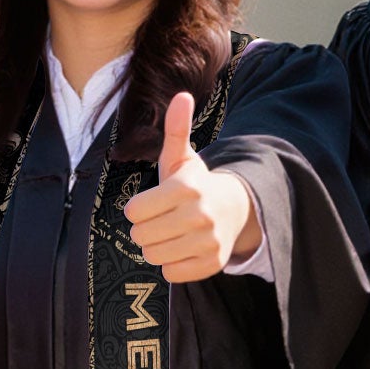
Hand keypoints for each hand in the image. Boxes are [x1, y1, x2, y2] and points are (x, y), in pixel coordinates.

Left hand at [122, 91, 258, 283]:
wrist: (234, 209)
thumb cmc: (196, 184)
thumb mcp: (182, 157)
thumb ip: (176, 129)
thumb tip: (181, 95)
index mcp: (187, 188)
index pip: (134, 211)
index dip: (137, 209)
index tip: (150, 204)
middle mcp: (200, 216)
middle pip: (141, 236)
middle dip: (145, 229)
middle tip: (160, 220)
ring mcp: (208, 242)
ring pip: (154, 256)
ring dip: (156, 247)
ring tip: (170, 234)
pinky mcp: (212, 264)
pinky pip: (171, 273)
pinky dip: (171, 264)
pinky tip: (182, 248)